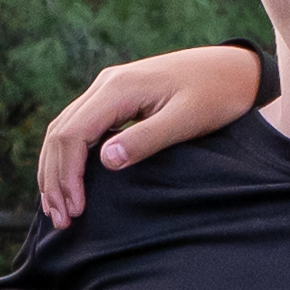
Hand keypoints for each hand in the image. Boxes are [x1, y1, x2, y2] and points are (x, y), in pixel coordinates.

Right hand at [29, 44, 267, 227]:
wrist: (234, 69)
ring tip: (59, 208)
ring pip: (64, 130)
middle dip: (55, 179)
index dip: (67, 176)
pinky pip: (79, 127)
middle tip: (61, 219)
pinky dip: (69, 157)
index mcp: (118, 88)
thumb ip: (146, 139)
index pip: (72, 135)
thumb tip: (105, 161)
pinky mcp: (115, 97)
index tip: (76, 210)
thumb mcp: (186, 120)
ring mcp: (108, 88)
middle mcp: (105, 84)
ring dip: (56, 169)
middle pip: (60, 133)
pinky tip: (71, 181)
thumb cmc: (216, 95)